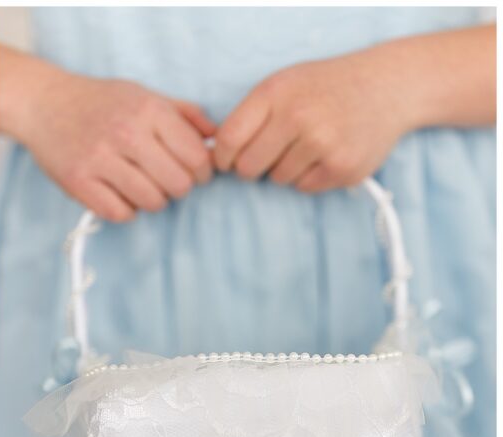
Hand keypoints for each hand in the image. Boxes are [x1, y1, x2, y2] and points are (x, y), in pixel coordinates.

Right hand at [7, 67, 214, 221]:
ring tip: (144, 189)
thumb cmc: (100, 101)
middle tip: (167, 182)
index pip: (195, 156)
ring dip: (153, 201)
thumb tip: (215, 137)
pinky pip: (118, 213)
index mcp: (148, 110)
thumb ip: (184, 114)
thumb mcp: (145, 94)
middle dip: (178, 188)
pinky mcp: (78, 181)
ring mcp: (99, 159)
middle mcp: (125, 133)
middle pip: (177, 184)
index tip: (193, 173)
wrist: (45, 103)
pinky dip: (126, 211)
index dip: (201, 171)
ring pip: (150, 201)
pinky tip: (121, 196)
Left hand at [213, 53, 408, 192]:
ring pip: (277, 179)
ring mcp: (324, 144)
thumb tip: (211, 157)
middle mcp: (299, 117)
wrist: (387, 86)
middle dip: (252, 166)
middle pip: (247, 168)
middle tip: (272, 151)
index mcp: (276, 93)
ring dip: (285, 168)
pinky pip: (304, 187)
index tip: (228, 160)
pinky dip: (310, 176)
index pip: (227, 140)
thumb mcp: (282, 85)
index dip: (222, 157)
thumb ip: (247, 117)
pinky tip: (326, 154)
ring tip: (308, 144)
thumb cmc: (323, 88)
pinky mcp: (343, 167)